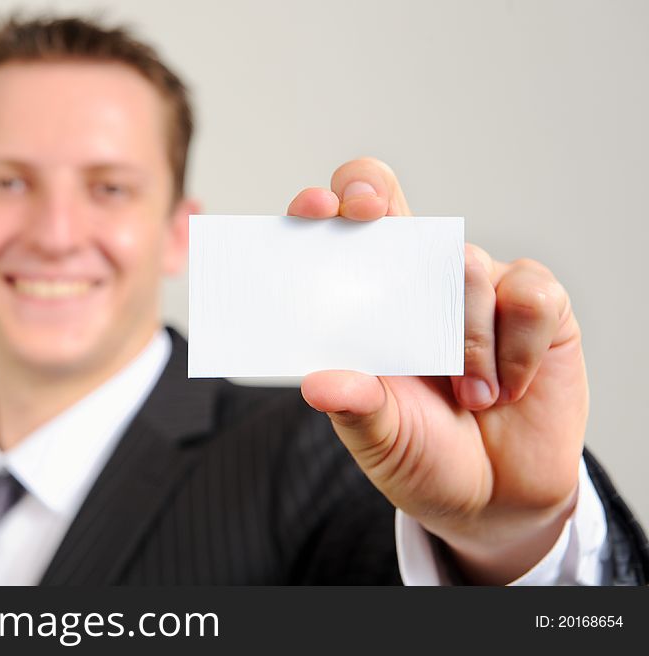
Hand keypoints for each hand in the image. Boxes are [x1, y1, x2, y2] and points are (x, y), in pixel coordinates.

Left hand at [291, 157, 587, 583]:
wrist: (494, 496)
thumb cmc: (422, 453)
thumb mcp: (378, 438)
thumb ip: (354, 406)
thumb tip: (317, 384)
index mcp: (363, 306)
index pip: (334, 235)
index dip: (323, 208)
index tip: (314, 210)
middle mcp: (413, 280)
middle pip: (386, 197)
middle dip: (372, 194)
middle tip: (365, 214)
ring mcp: (476, 288)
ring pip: (466, 263)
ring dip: (467, 340)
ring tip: (470, 398)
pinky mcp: (535, 307)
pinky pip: (530, 297)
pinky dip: (519, 350)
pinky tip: (509, 388)